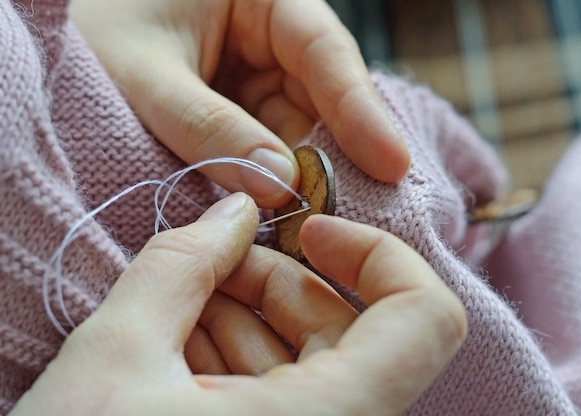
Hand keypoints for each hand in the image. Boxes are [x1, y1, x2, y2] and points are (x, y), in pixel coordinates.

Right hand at [10, 193, 465, 415]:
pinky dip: (241, 365)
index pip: (427, 319)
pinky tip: (180, 355)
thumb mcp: (113, 359)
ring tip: (179, 310)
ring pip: (316, 369)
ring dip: (250, 320)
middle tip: (212, 263)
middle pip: (355, 335)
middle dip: (281, 283)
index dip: (377, 256)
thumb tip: (233, 212)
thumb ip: (181, 265)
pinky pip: (287, 402)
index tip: (307, 232)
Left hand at [70, 0, 410, 207]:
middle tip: (356, 213)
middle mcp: (268, 36)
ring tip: (316, 225)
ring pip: (298, 130)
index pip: (322, 50)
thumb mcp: (143, 76)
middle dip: (333, 156)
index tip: (390, 164)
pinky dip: (275, 182)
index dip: (359, 109)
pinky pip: (270, 148)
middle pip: (321, 97)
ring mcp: (257, 76)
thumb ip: (209, 127)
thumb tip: (279, 184)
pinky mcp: (242, 111)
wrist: (52, 46)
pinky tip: (284, 214)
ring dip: (302, 177)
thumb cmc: (94, 34)